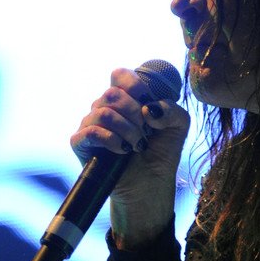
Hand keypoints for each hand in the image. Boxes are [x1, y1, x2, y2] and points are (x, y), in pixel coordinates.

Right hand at [70, 67, 189, 247]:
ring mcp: (91, 124)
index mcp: (126, 98)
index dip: (135, 85)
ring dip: (127, 130)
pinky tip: (122, 150)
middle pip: (113, 93)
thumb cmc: (162, 152)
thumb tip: (149, 109)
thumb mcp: (178, 126)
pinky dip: (111, 139)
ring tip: (137, 145)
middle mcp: (106, 108)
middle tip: (146, 132)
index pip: (120, 75)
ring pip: (103, 112)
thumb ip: (171, 109)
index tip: (148, 103)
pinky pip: (90, 130)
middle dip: (135, 113)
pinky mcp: (81, 143)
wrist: (150, 185)